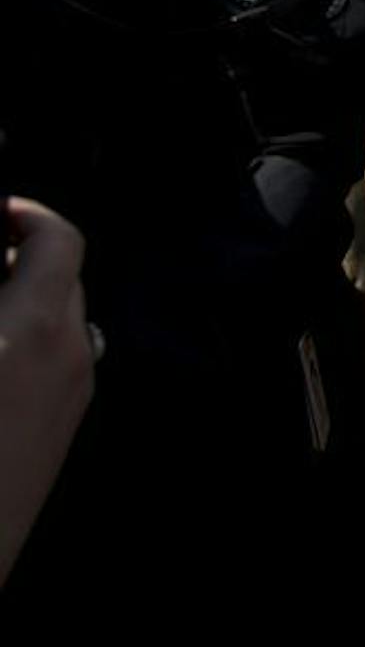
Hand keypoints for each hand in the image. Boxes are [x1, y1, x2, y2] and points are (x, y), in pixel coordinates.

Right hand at [0, 198, 94, 586]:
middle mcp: (72, 357)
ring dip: (19, 302)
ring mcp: (74, 397)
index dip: (23, 215)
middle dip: (14, 260)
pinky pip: (55, 363)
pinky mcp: (63, 430)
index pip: (60, 240)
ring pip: (59, 323)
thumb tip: (0, 263)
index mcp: (38, 328)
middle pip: (62, 279)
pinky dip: (23, 342)